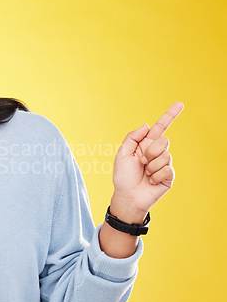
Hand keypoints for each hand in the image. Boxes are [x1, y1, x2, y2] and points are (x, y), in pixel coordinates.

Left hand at [111, 102, 183, 218]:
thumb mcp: (122, 154)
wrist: (127, 196)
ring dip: (151, 166)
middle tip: (141, 162)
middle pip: (163, 141)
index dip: (169, 116)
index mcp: (145, 145)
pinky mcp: (168, 176)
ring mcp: (163, 164)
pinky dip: (155, 176)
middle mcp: (156, 152)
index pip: (160, 128)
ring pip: (165, 155)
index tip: (180, 104)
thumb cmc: (123, 176)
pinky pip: (167, 169)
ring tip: (145, 173)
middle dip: (150, 151)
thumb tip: (147, 125)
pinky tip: (150, 181)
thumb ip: (132, 137)